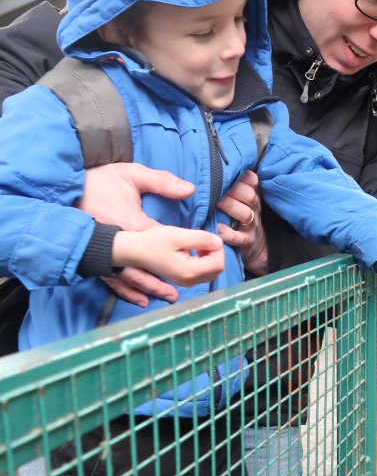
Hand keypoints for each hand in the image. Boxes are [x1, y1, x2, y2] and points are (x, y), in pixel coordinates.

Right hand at [79, 163, 196, 303]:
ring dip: (157, 288)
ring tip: (172, 297)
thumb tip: (189, 189)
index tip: (211, 242)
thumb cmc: (99, 182)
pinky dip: (131, 292)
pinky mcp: (104, 259)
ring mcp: (114, 255)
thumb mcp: (132, 175)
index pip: (175, 242)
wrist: (66, 190)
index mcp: (137, 227)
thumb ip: (162, 182)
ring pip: (140, 279)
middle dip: (188, 270)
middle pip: (160, 265)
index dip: (198, 245)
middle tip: (207, 270)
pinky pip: (119, 282)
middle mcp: (128, 247)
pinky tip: (143, 300)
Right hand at [112, 227, 224, 286]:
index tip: (206, 237)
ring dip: (209, 256)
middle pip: (217, 269)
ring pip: (211, 271)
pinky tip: (192, 250)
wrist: (136, 251)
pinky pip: (203, 271)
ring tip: (195, 244)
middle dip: (214, 253)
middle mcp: (190, 281)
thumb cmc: (154, 241)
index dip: (217, 249)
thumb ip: (201, 239)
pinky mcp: (184, 279)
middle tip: (201, 240)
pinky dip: (203, 260)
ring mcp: (187, 282)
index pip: (218, 264)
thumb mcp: (178, 236)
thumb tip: (219, 242)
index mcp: (189, 272)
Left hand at [216, 170, 267, 274]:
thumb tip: (208, 164)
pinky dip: (228, 233)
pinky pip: (239, 237)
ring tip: (212, 203)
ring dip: (230, 207)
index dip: (239, 174)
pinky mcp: (247, 242)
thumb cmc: (239, 216)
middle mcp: (254, 208)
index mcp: (253, 194)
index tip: (223, 170)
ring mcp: (252, 226)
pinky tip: (217, 228)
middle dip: (232, 190)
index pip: (252, 180)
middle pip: (250, 195)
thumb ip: (231, 184)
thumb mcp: (241, 198)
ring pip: (246, 214)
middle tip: (213, 187)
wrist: (256, 247)